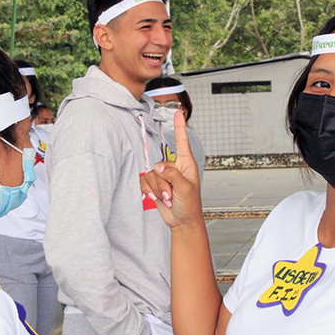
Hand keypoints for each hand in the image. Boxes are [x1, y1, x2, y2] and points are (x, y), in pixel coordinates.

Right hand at [141, 111, 201, 228]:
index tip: (178, 112)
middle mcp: (174, 167)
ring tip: (169, 198)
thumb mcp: (185, 188)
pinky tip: (158, 199)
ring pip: (151, 175)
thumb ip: (172, 175)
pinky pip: (145, 182)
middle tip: (172, 195)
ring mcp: (164, 176)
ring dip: (158, 190)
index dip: (179, 127)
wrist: (182, 221)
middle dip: (163, 183)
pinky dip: (150, 192)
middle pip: (160, 165)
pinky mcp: (154, 184)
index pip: (182, 142)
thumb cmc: (190, 205)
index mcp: (186, 164)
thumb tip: (158, 166)